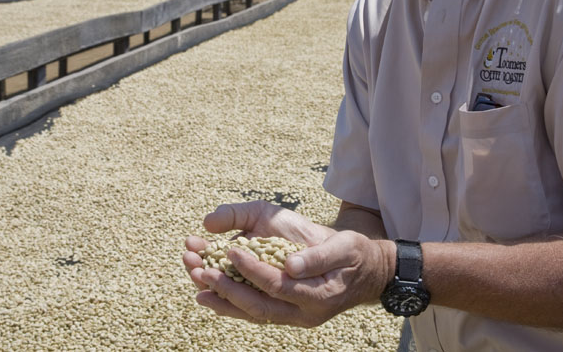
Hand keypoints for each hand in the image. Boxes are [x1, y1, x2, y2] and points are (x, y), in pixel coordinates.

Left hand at [183, 201, 391, 326]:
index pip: (278, 284)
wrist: (367, 273)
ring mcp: (294, 316)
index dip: (252, 268)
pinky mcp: (286, 313)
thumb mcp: (345, 246)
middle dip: (226, 288)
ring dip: (222, 299)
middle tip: (199, 270)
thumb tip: (290, 265)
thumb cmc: (355, 254)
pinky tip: (209, 295)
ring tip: (195, 284)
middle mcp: (304, 313)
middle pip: (258, 306)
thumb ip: (319, 255)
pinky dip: (231, 305)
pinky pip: (255, 312)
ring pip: (252, 313)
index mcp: (319, 295)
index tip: (229, 249)